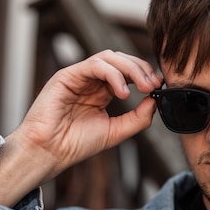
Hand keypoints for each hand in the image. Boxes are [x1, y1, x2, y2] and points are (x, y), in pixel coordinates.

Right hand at [16, 50, 162, 179]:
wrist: (49, 152)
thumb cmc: (76, 144)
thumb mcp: (116, 132)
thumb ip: (138, 118)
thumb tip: (155, 100)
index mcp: (101, 91)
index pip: (127, 72)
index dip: (145, 75)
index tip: (159, 86)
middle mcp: (91, 81)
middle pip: (121, 60)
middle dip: (141, 69)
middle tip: (154, 84)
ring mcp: (78, 76)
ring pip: (109, 57)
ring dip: (131, 69)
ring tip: (143, 87)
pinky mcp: (67, 75)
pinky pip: (94, 65)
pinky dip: (113, 75)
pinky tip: (122, 93)